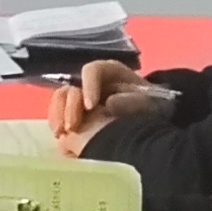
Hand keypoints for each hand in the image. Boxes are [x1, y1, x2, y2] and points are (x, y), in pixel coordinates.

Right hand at [49, 61, 166, 154]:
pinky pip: (59, 115)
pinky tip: (62, 139)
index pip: (92, 71)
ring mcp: (81, 99)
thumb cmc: (152, 106)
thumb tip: (109, 103)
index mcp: (109, 73)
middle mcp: (91, 83)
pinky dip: (58, 125)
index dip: (88, 86)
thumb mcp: (149, 102)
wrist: (154, 119)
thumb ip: (132, 101)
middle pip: (71, 87)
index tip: (90, 107)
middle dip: (68, 106)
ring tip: (62, 134)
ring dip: (58, 116)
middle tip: (71, 127)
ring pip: (60, 100)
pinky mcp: (77, 115)